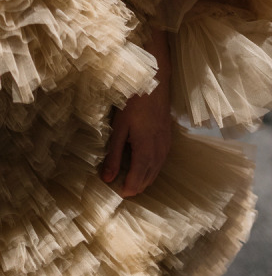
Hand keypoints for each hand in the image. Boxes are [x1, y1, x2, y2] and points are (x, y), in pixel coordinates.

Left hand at [101, 28, 171, 197]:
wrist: (155, 82)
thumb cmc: (134, 102)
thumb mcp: (120, 128)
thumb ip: (114, 154)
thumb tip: (106, 178)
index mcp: (146, 152)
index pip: (137, 181)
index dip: (127, 190)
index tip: (115, 193)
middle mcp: (159, 153)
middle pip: (148, 179)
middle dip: (135, 187)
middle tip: (120, 189)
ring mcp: (166, 146)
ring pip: (156, 172)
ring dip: (144, 179)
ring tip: (129, 181)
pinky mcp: (168, 139)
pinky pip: (160, 162)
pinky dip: (151, 169)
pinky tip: (143, 166)